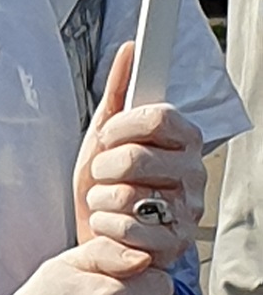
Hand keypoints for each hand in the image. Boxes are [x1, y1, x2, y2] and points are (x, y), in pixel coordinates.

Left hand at [74, 42, 205, 268]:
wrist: (104, 231)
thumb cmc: (109, 180)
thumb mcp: (107, 133)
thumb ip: (120, 91)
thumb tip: (129, 49)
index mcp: (184, 138)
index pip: (157, 117)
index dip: (121, 127)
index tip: (107, 136)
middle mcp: (193, 173)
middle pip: (136, 157)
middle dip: (104, 167)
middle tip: (103, 174)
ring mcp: (188, 210)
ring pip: (127, 194)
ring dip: (100, 198)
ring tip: (106, 200)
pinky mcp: (175, 244)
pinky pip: (127, 228)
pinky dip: (105, 225)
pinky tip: (110, 224)